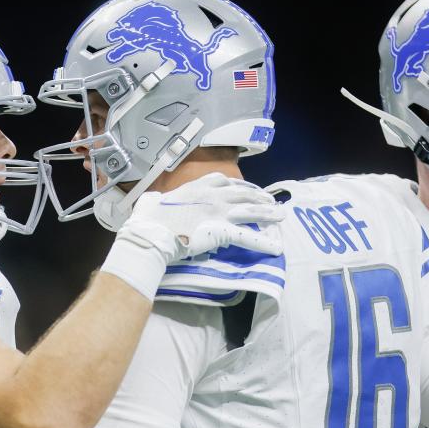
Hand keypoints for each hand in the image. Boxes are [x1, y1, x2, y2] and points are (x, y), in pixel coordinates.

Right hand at [124, 173, 283, 261]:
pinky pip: (248, 236)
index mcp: (195, 187)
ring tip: (281, 214)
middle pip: (242, 192)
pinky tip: (275, 247)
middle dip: (258, 195)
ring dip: (268, 212)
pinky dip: (263, 242)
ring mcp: (219, 212)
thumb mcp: (151, 202)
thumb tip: (152, 201)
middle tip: (270, 199)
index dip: (238, 184)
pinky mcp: (222, 230)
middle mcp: (212, 195)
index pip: (223, 180)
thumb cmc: (147, 219)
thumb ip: (156, 200)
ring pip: (251, 210)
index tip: (245, 187)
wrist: (151, 233)